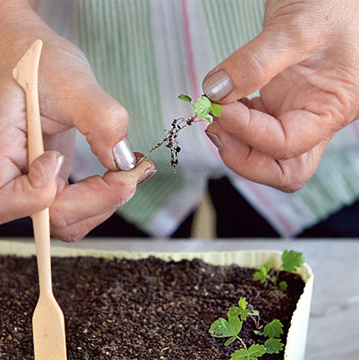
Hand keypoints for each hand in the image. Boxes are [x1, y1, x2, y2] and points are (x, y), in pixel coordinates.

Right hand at [0, 14, 154, 241]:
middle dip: (93, 201)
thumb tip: (124, 162)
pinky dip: (101, 198)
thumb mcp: (71, 79)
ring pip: (63, 222)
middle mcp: (3, 176)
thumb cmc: (38, 64)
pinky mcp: (47, 183)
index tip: (59, 156)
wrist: (29, 60)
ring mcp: (25, 184)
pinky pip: (73, 209)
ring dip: (102, 204)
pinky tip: (120, 173)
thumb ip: (100, 118)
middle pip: (43, 218)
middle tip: (131, 173)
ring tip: (130, 171)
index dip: (37, 192)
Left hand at [202, 0, 358, 191]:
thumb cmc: (333, 3)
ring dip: (233, 140)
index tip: (220, 108)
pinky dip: (232, 121)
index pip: (286, 146)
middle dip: (243, 157)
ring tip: (215, 110)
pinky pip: (251, 127)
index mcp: (332, 109)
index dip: (248, 133)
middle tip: (216, 128)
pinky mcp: (276, 101)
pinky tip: (224, 100)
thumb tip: (215, 91)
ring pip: (263, 154)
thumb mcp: (296, 29)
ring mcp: (293, 111)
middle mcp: (313, 118)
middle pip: (280, 168)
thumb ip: (254, 63)